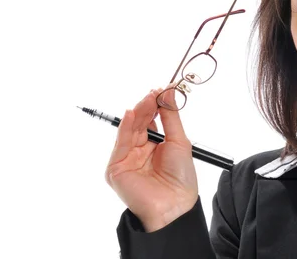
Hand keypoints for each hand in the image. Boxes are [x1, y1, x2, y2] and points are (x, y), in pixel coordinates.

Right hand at [105, 88, 198, 231]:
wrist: (175, 205)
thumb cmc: (180, 177)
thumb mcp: (179, 141)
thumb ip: (171, 117)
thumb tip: (169, 91)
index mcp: (155, 147)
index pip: (152, 121)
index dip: (156, 106)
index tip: (162, 90)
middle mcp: (139, 152)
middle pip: (140, 123)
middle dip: (147, 107)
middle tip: (155, 93)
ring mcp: (126, 159)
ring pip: (130, 130)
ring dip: (139, 113)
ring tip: (148, 99)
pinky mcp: (116, 168)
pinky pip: (120, 143)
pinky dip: (125, 127)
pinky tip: (132, 113)